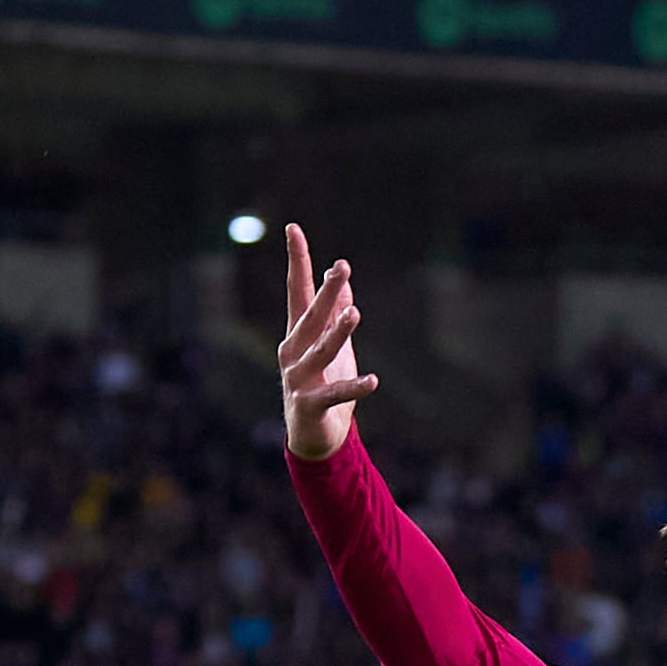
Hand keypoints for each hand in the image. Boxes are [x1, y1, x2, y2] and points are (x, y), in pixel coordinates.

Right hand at [277, 225, 381, 460]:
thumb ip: (335, 314)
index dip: (297, 260)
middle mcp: (292, 351)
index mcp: (298, 333)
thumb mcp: (333, 346)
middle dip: (325, 292)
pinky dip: (354, 387)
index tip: (293, 228)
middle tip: (341, 268)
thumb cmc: (324, 384)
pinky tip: (373, 381)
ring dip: (338, 332)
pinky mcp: (310, 404)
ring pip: (321, 350)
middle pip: (310, 315)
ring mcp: (299, 378)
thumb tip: (342, 280)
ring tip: (354, 314)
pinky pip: (335, 392)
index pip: (296, 289)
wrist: (313, 437)